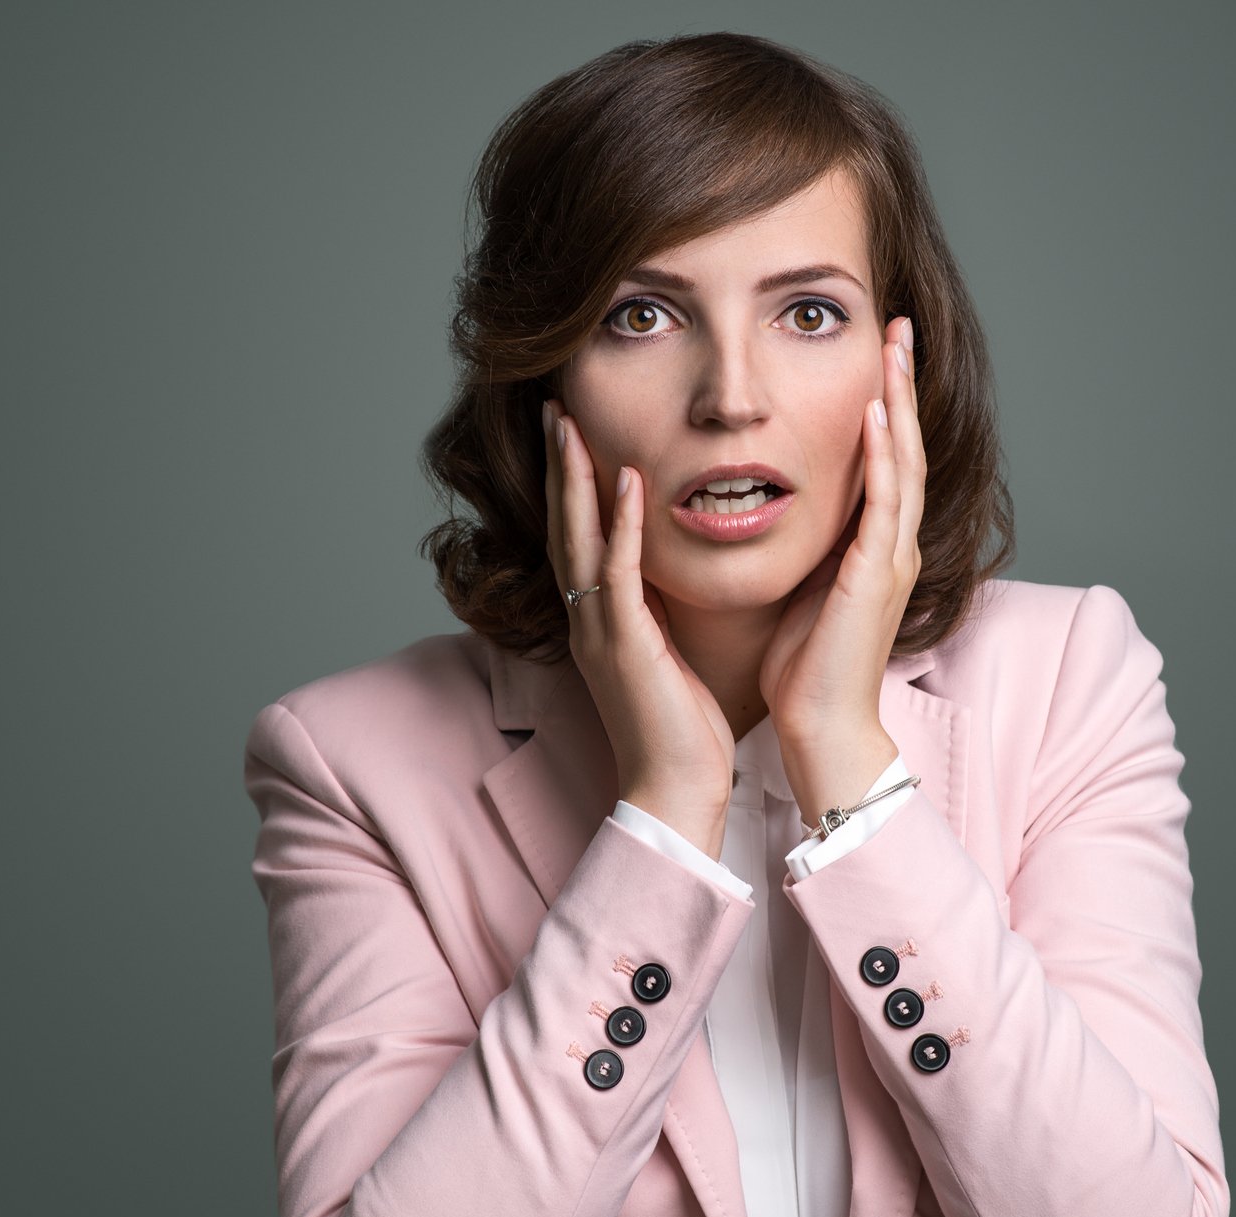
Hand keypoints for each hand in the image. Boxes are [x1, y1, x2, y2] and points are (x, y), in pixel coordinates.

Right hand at [544, 397, 734, 856]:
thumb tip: (670, 573)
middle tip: (554, 407)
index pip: (579, 538)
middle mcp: (588, 619)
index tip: (573, 432)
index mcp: (600, 621)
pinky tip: (627, 481)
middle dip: (559, 466)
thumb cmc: (682, 730)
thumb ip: (659, 613)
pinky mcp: (625, 646)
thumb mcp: (666, 655)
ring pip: (579, 540)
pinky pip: (618, 575)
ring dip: (575, 479)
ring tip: (570, 425)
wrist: (677, 790)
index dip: (572, 484)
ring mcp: (600, 631)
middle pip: (564, 526)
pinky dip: (620, 526)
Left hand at [759, 316, 926, 816]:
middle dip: (902, 383)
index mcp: (873, 547)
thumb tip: (768, 501)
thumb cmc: (802, 668)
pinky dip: (885, 456)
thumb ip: (801, 542)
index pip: (885, 458)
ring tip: (896, 347)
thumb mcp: (800, 584)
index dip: (884, 403)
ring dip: (901, 401)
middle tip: (898, 325)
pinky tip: (877, 414)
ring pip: (906, 462)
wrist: (818, 726)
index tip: (876, 352)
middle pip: (906, 446)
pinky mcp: (878, 576)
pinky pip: (886, 504)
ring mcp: (892, 558)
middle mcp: (893, 545)